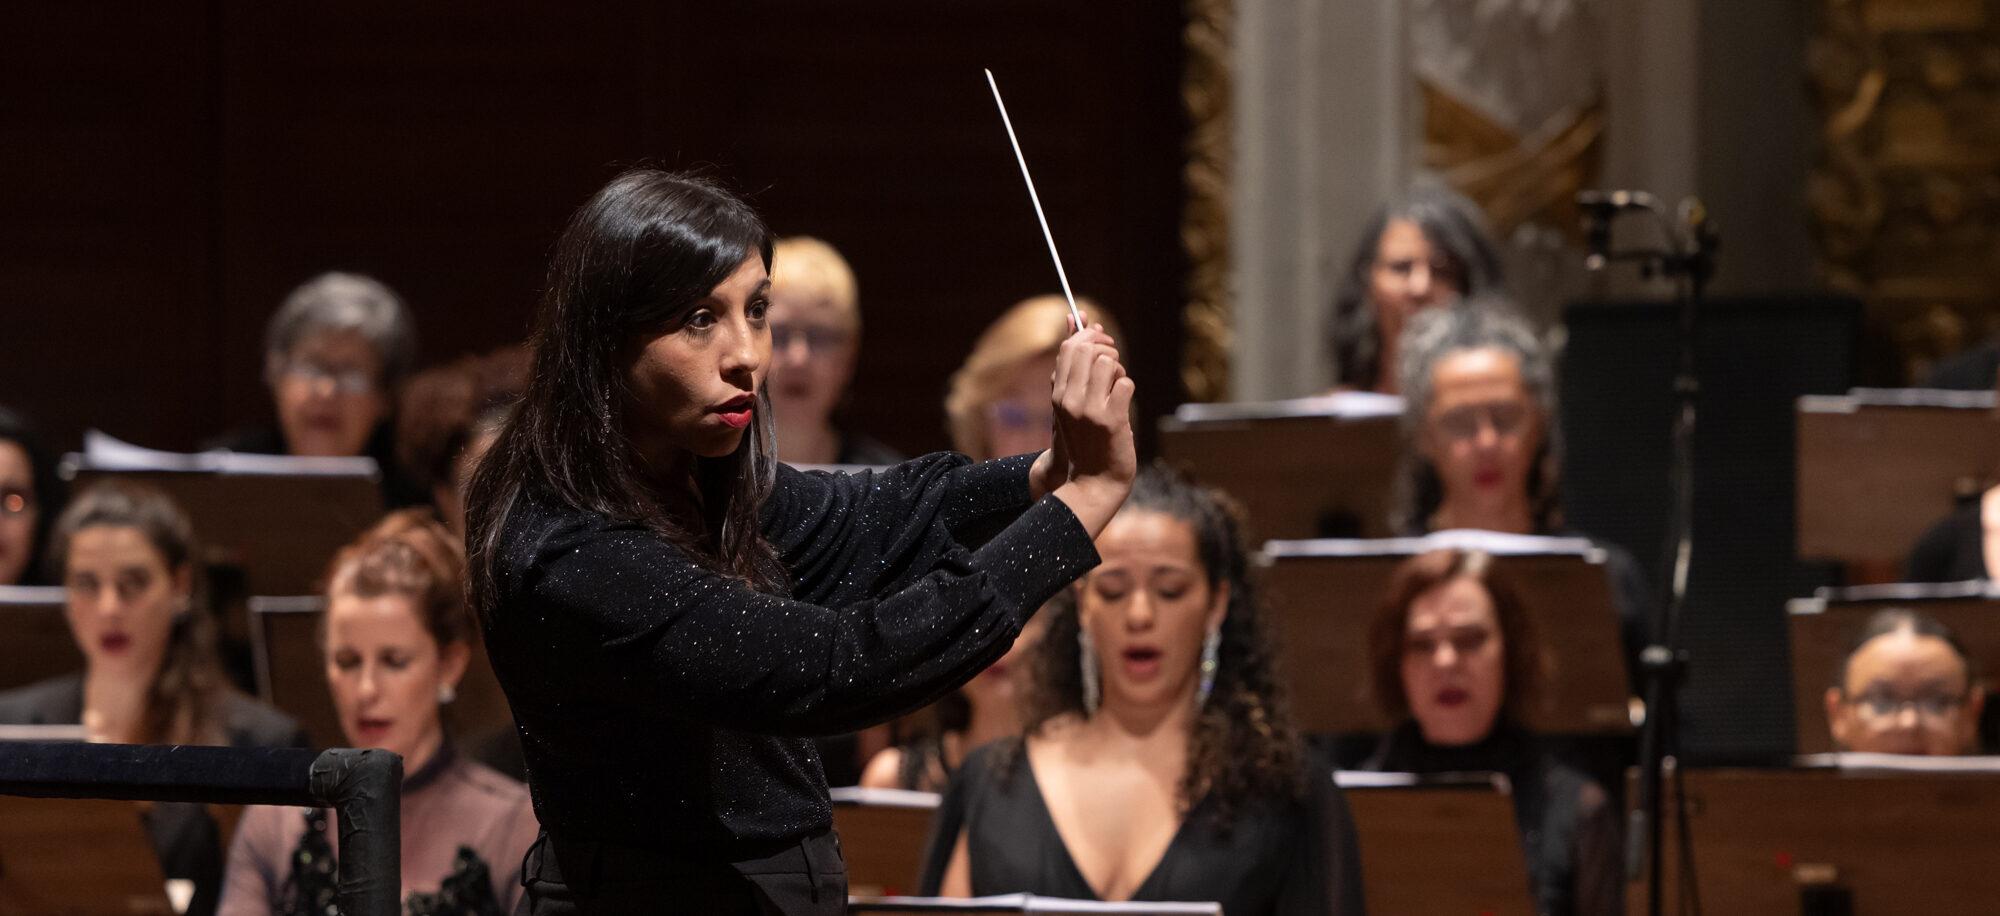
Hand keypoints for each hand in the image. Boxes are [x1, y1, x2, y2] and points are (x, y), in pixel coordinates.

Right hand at [1045, 320, 1135, 536]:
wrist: (1093, 482)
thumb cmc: (1086, 440)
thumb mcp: (1071, 403)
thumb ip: (1072, 365)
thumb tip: (1075, 318)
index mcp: (1058, 394)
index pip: (1070, 347)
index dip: (1090, 336)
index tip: (1102, 339)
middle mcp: (1070, 399)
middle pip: (1089, 349)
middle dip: (1107, 347)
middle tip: (1115, 360)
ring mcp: (1090, 410)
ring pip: (1109, 363)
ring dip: (1119, 369)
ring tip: (1117, 386)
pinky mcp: (1112, 420)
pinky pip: (1126, 383)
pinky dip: (1128, 387)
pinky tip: (1123, 402)